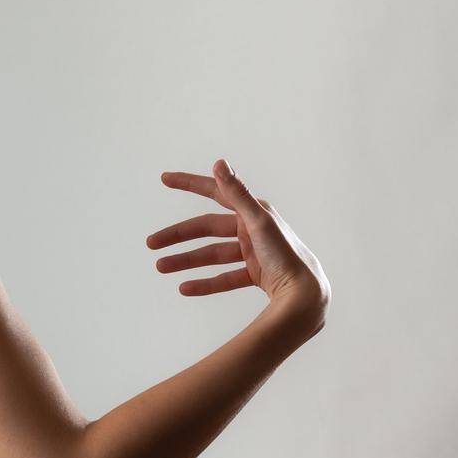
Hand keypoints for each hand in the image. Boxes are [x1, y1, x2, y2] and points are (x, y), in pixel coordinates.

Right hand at [147, 160, 329, 327]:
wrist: (306, 295)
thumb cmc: (286, 254)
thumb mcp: (258, 221)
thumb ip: (236, 193)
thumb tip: (218, 162)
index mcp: (253, 211)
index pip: (214, 192)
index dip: (189, 183)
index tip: (165, 179)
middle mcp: (252, 228)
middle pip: (206, 229)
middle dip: (177, 236)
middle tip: (150, 243)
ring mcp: (253, 252)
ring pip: (212, 254)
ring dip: (186, 261)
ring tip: (161, 268)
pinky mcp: (256, 273)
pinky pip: (224, 277)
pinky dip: (205, 283)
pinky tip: (185, 288)